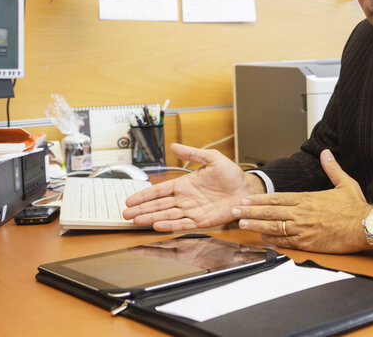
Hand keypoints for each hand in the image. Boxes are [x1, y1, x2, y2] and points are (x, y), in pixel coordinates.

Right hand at [123, 143, 264, 230]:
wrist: (246, 188)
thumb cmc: (231, 174)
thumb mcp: (212, 158)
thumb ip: (192, 153)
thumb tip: (173, 146)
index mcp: (185, 184)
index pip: (160, 190)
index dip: (144, 195)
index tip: (130, 200)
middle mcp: (186, 199)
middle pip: (159, 205)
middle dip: (142, 209)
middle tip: (126, 214)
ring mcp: (193, 210)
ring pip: (167, 215)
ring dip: (151, 218)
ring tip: (136, 221)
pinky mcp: (202, 220)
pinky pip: (183, 223)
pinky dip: (170, 225)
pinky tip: (158, 226)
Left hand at [231, 150, 371, 252]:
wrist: (367, 226)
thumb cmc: (356, 208)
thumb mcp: (345, 183)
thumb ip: (332, 168)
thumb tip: (326, 153)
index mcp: (307, 198)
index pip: (277, 198)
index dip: (259, 200)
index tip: (246, 200)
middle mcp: (302, 213)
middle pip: (270, 212)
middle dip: (250, 211)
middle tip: (235, 211)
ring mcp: (304, 229)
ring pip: (274, 227)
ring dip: (256, 225)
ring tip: (242, 224)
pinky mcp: (309, 243)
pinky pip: (286, 242)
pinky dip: (273, 241)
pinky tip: (263, 240)